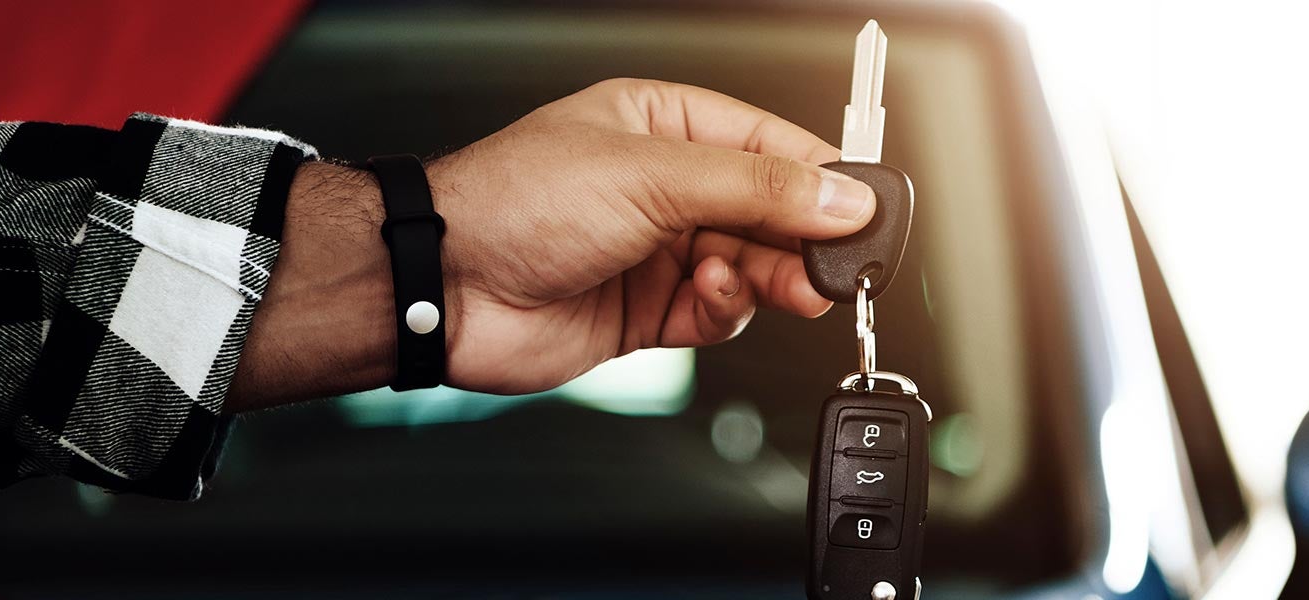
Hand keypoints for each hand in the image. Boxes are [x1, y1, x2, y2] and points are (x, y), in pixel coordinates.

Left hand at [230, 79, 873, 406]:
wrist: (446, 287)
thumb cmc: (515, 202)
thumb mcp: (653, 176)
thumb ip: (755, 190)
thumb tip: (838, 198)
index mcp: (662, 125)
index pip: (767, 144)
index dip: (819, 175)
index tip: (863, 205)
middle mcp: (663, 186)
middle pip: (767, 211)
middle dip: (803, 236)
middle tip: (838, 261)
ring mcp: (657, 250)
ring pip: (751, 265)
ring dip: (773, 276)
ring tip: (790, 286)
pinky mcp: (648, 311)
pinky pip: (718, 311)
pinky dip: (727, 308)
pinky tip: (713, 295)